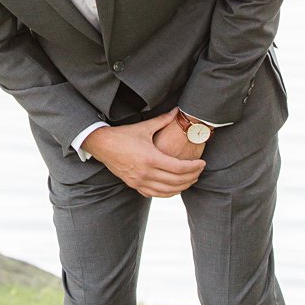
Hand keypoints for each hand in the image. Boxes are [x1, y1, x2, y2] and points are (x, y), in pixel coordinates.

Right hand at [81, 110, 204, 197]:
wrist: (102, 145)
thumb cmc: (123, 135)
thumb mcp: (144, 127)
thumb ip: (162, 120)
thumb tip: (177, 111)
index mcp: (150, 158)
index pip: (179, 168)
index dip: (193, 167)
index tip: (202, 163)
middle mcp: (146, 173)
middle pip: (176, 181)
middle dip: (191, 177)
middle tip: (199, 171)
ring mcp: (139, 181)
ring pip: (167, 191)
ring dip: (182, 187)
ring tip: (191, 179)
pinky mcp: (134, 185)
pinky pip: (155, 194)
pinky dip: (168, 193)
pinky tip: (175, 187)